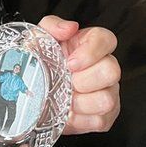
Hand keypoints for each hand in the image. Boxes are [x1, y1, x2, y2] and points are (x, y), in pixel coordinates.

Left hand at [38, 15, 120, 134]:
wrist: (32, 98)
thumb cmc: (39, 66)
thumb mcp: (37, 40)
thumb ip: (51, 26)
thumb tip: (69, 28)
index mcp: (90, 45)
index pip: (107, 39)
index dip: (91, 52)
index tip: (70, 62)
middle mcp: (105, 67)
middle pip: (112, 70)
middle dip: (83, 80)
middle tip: (66, 83)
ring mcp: (108, 92)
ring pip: (107, 99)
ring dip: (80, 102)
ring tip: (64, 99)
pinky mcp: (105, 116)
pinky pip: (99, 120)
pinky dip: (78, 119)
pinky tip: (67, 112)